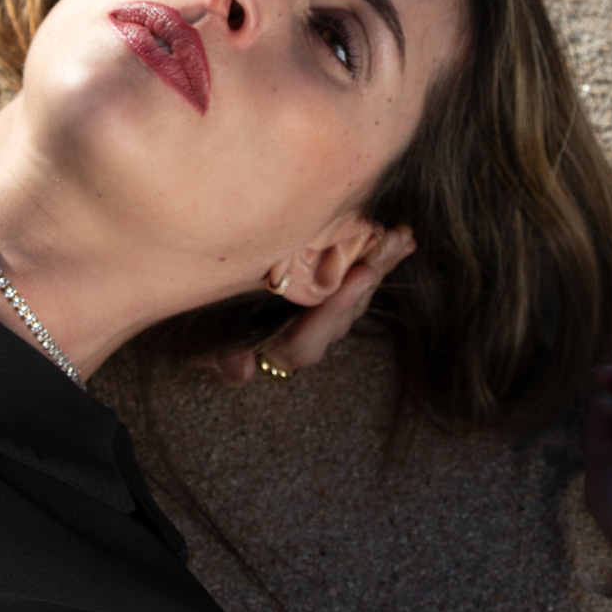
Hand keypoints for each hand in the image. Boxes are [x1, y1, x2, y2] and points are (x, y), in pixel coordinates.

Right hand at [207, 228, 414, 385]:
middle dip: (367, 281)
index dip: (333, 312)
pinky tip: (402, 239)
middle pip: (341, 318)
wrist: (215, 316)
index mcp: (277, 351)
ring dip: (380, 267)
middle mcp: (305, 338)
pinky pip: (360, 280)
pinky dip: (380, 260)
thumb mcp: (209, 340)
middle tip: (391, 246)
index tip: (358, 275)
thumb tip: (242, 374)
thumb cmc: (209, 325)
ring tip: (401, 237)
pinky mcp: (335, 296)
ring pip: (356, 299)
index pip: (306, 343)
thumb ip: (223, 357)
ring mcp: (323, 318)